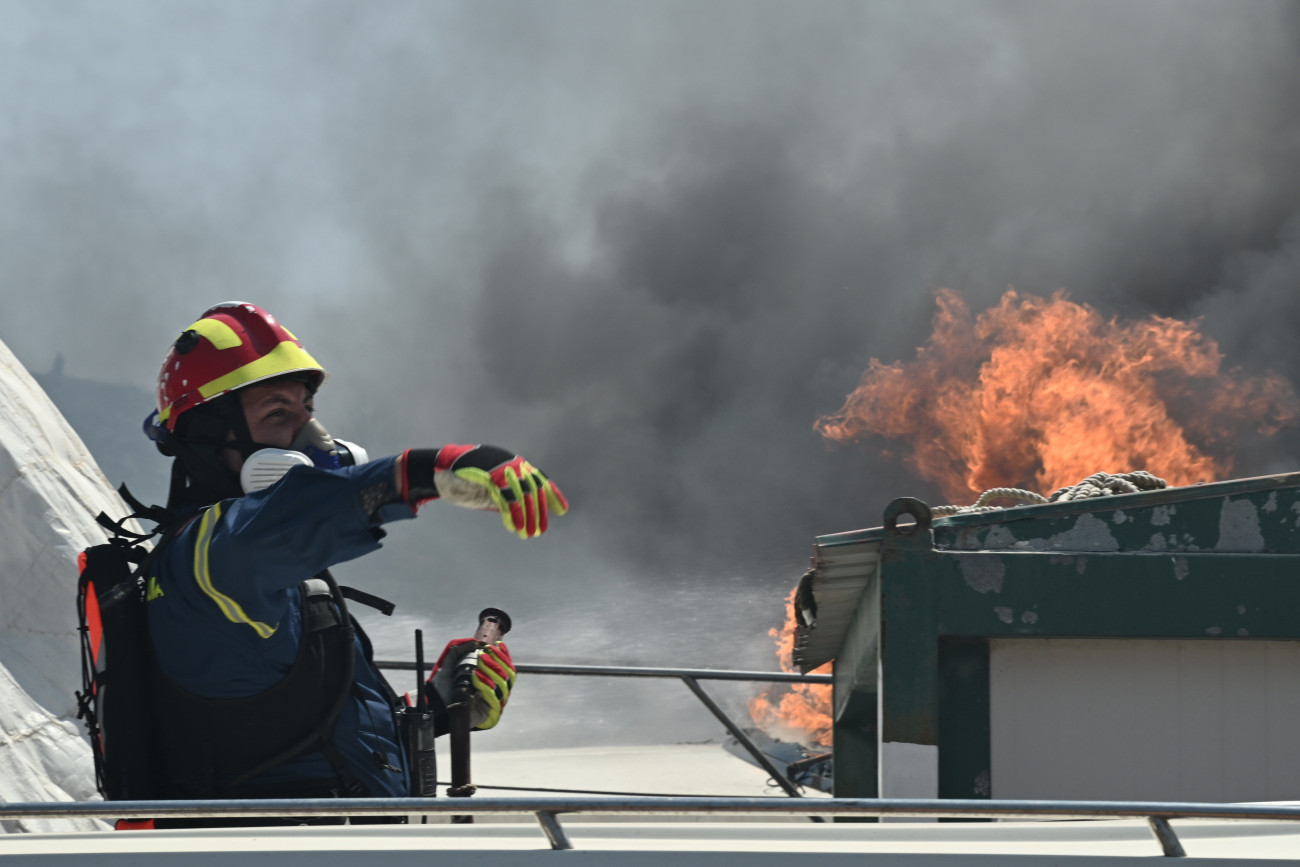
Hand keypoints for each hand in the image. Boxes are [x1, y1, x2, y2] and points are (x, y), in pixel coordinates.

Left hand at [429, 638, 515, 730]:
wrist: (436, 704)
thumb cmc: (445, 685)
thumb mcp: (450, 663)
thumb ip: (460, 649)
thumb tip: (475, 643)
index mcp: (494, 680)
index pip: (507, 667)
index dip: (504, 655)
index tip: (497, 644)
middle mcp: (497, 691)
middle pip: (509, 674)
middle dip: (497, 661)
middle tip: (484, 653)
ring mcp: (496, 702)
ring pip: (504, 684)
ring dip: (492, 670)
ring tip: (479, 662)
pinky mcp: (491, 713)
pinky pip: (494, 697)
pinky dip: (486, 684)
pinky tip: (476, 676)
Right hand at [431, 444, 567, 537]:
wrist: (438, 471)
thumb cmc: (466, 480)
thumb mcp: (492, 489)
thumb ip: (509, 496)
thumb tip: (530, 511)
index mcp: (512, 464)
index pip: (538, 478)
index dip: (552, 494)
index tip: (562, 510)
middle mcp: (509, 463)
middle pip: (533, 487)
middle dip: (539, 511)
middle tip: (540, 530)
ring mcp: (498, 468)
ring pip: (521, 493)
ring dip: (527, 515)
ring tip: (528, 533)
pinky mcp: (487, 476)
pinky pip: (505, 496)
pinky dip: (511, 513)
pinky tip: (513, 526)